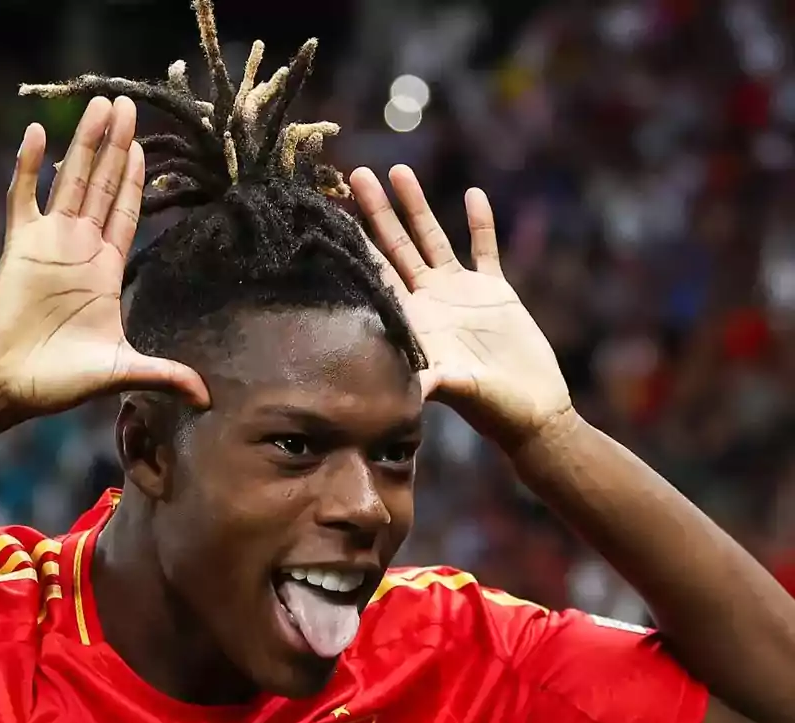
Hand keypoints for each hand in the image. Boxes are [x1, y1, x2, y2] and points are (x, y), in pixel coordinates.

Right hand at [0, 96, 208, 415]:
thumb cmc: (58, 381)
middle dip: (116, 146)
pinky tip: (35, 133)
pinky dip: (28, 166)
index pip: (125, 213)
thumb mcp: (121, 371)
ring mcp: (47, 242)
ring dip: (85, 144)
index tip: (145, 145)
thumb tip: (208, 399)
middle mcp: (79, 248)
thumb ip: (164, 375)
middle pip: (102, 185)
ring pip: (70, 180)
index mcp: (105, 270)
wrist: (5, 385)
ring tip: (100, 105)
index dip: (135, 179)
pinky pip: (23, 196)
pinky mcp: (18, 245)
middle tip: (128, 105)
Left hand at [350, 165, 571, 449]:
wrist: (530, 412)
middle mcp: (429, 302)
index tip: (334, 211)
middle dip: (377, 210)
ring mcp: (460, 294)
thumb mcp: (450, 386)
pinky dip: (480, 223)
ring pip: (432, 239)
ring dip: (417, 206)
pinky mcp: (494, 291)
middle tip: (356, 174)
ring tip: (400, 170)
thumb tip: (397, 388)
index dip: (357, 242)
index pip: (377, 272)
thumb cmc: (487, 406)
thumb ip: (425, 377)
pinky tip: (472, 194)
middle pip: (396, 245)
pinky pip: (484, 248)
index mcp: (412, 319)